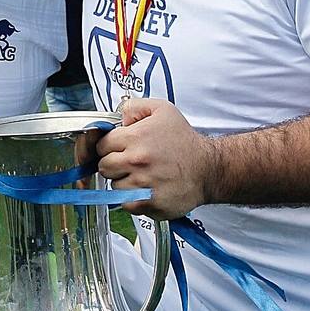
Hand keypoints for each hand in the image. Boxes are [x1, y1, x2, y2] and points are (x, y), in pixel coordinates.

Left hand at [97, 98, 212, 219]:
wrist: (208, 169)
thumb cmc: (185, 141)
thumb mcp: (162, 110)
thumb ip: (134, 106)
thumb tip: (120, 118)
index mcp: (135, 138)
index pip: (102, 145)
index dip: (109, 146)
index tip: (119, 148)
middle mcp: (136, 161)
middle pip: (104, 167)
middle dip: (113, 164)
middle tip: (129, 162)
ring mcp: (141, 184)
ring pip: (114, 186)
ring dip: (123, 182)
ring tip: (141, 175)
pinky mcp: (148, 203)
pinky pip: (125, 204)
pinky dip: (132, 198)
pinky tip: (146, 188)